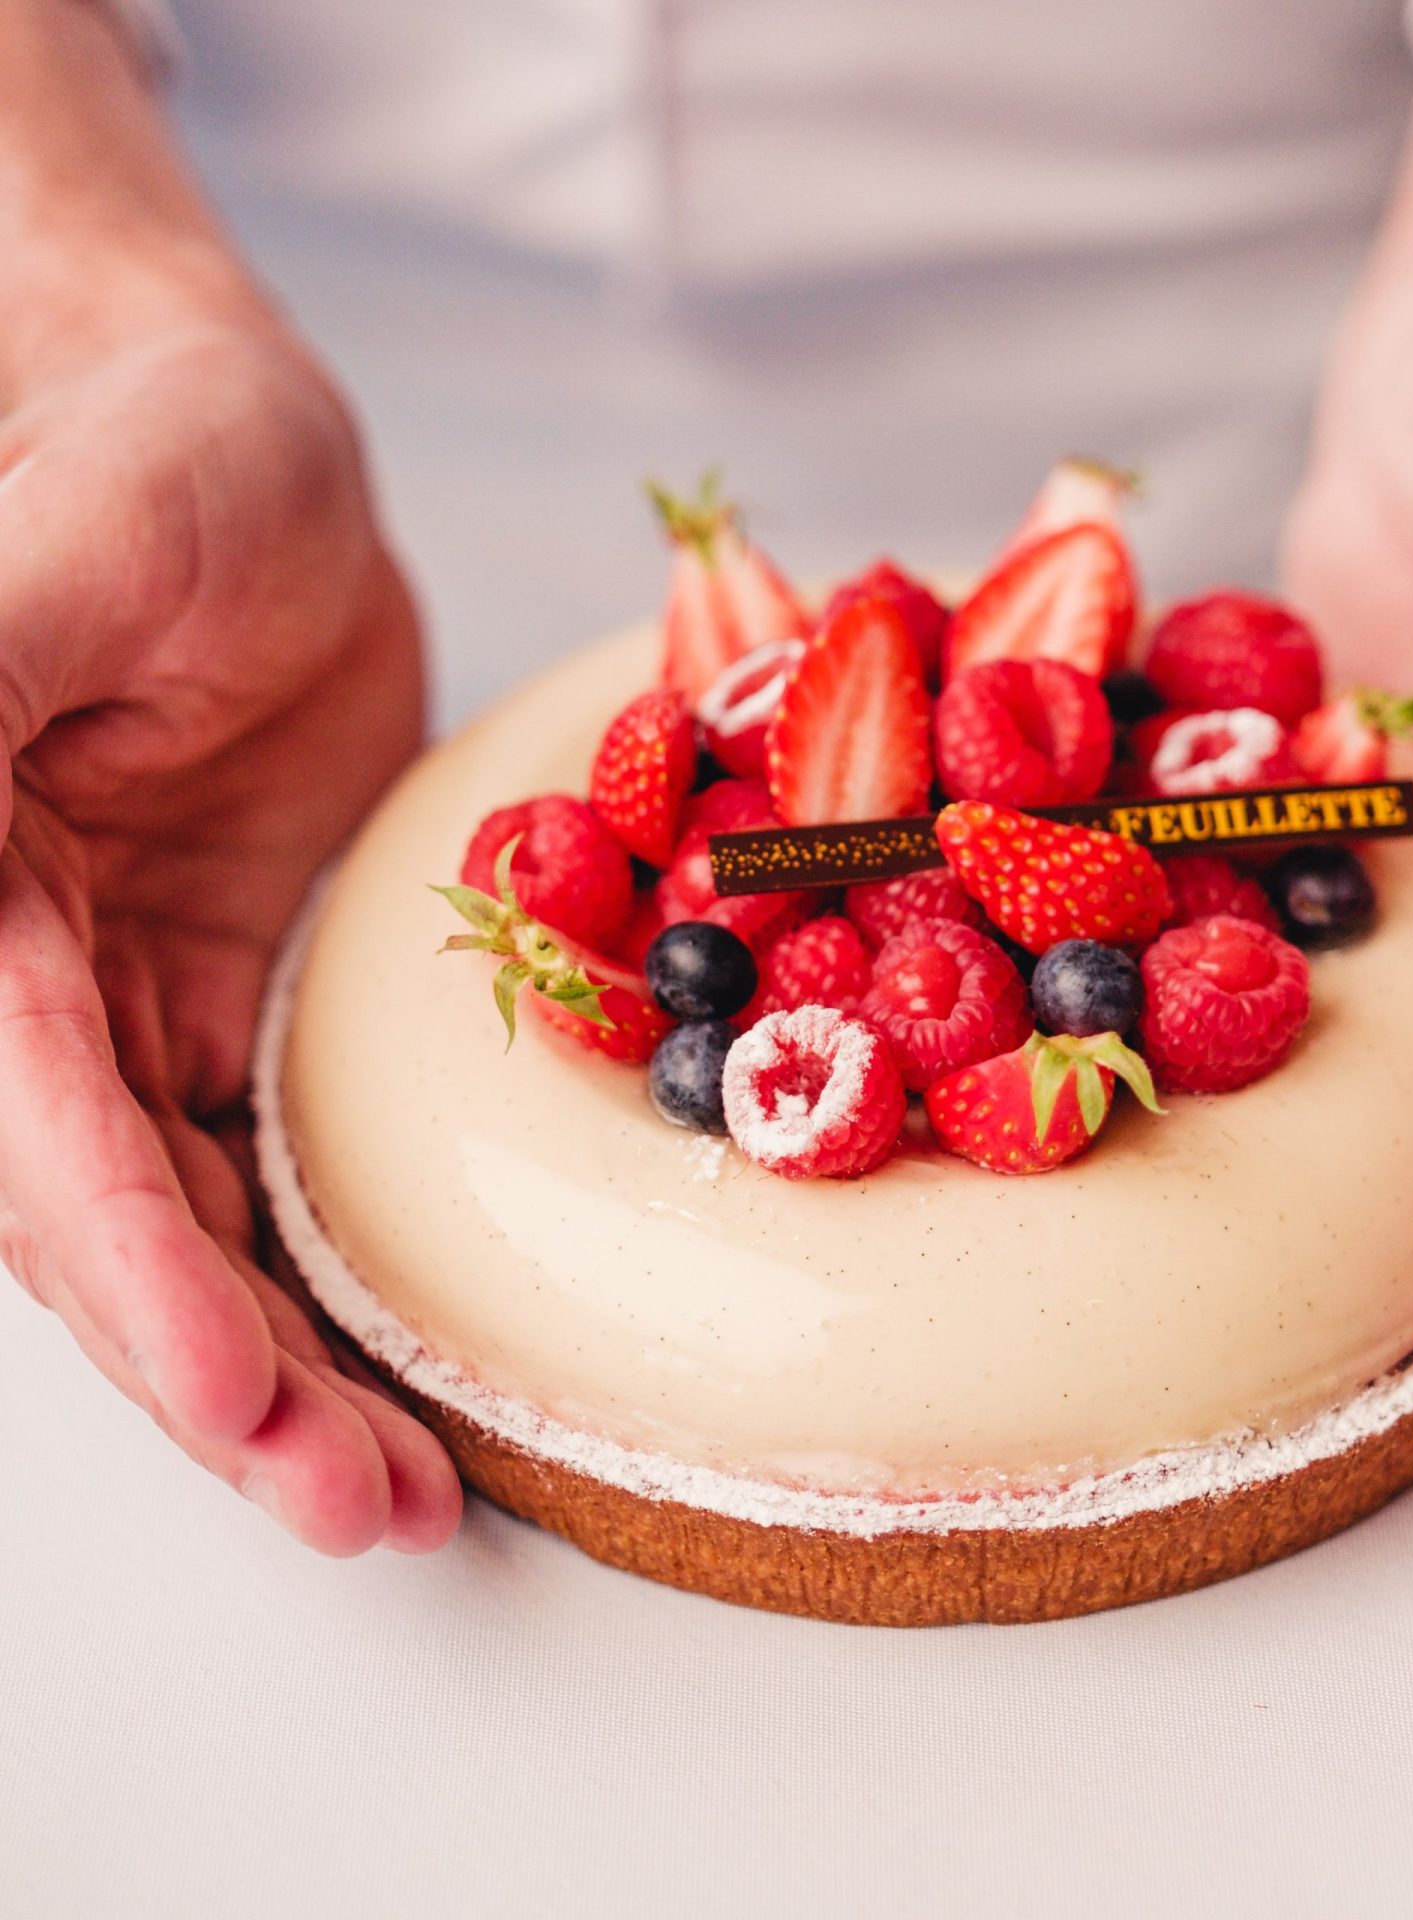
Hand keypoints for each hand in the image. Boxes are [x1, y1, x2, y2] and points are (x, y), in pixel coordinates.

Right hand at [0, 194, 460, 1547]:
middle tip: (370, 1506)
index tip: (242, 1398)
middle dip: (225, 1382)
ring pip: (184, 1229)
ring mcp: (116, 1002)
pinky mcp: (220, 992)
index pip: (29, 1135)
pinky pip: (261, 1165)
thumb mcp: (56, 551)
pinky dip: (317, 1273)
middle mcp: (11, 988)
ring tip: (403, 1492)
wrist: (234, 451)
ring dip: (280, 1370)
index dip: (137, 1282)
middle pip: (105, 1228)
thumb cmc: (138, 459)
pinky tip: (395, 1363)